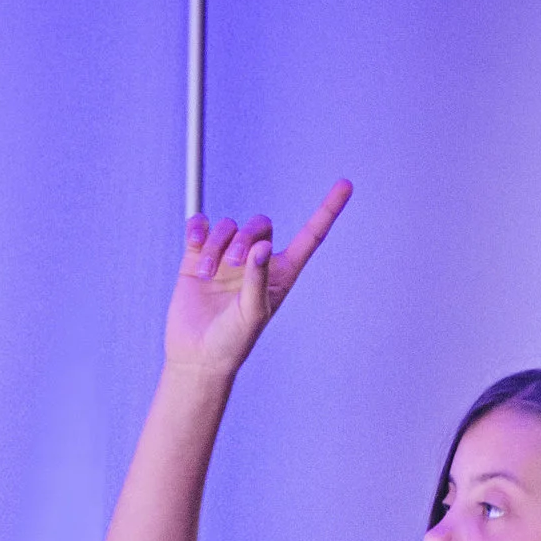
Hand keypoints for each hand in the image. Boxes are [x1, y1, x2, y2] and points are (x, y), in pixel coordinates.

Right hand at [163, 178, 352, 374]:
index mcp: (281, 274)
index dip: (327, 210)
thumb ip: (258, 279)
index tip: (346, 184)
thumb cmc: (233, 342)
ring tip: (206, 273)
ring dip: (217, 244)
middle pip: (260, 225)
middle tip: (235, 262)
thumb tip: (263, 247)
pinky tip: (194, 241)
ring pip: (228, 226)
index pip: (309, 236)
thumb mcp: (253, 314)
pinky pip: (201, 226)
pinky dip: (198, 228)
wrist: (197, 356)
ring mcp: (227, 257)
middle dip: (246, 236)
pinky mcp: (198, 256)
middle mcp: (256, 261)